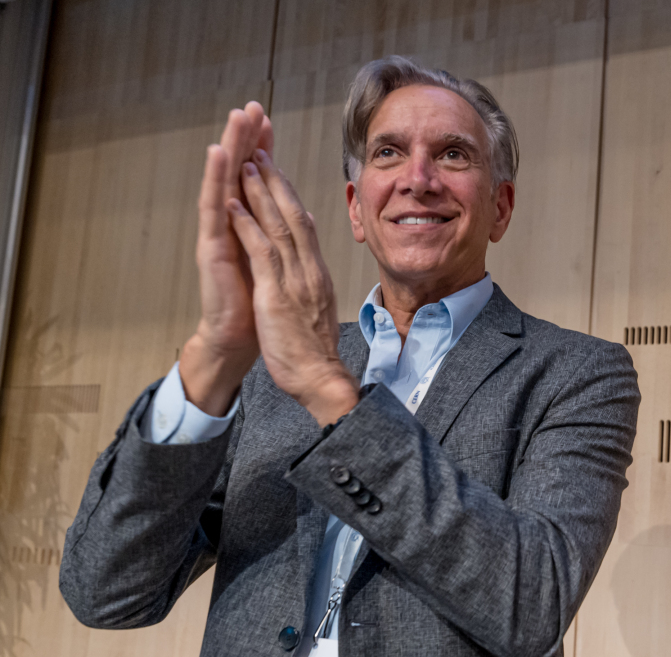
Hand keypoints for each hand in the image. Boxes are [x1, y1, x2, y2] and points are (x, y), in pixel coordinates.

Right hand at [181, 103, 273, 414]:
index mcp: (252, 229)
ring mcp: (220, 234)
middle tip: (251, 106)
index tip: (270, 122)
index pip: (259, 183)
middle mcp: (233, 226)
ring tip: (236, 118)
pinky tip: (220, 155)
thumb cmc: (257, 307)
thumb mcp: (277, 268)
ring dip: (231, 147)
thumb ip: (281, 240)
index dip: (264, 153)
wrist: (239, 339)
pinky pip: (216, 208)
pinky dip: (218, 180)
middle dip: (247, 140)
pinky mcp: (212, 247)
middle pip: (240, 175)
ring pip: (226, 183)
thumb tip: (299, 217)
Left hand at [228, 148, 357, 425]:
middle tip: (260, 147)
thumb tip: (310, 262)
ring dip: (260, 191)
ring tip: (246, 160)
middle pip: (292, 214)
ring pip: (277, 225)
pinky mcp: (276, 293)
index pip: (303, 224)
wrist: (320, 378)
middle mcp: (308, 269)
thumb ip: (313, 281)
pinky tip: (234, 203)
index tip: (275, 167)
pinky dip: (247, 224)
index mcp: (316, 273)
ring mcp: (293, 279)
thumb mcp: (318, 308)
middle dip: (275, 179)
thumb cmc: (314, 350)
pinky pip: (260, 251)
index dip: (288, 193)